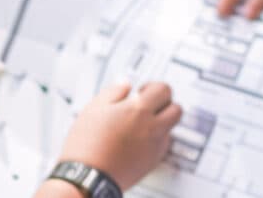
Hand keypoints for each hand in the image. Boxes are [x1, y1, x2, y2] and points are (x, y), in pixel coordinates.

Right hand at [57, 82, 181, 188]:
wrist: (89, 177)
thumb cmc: (87, 146)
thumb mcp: (94, 109)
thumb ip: (113, 92)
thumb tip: (125, 85)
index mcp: (138, 110)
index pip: (164, 89)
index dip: (154, 87)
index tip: (143, 90)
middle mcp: (152, 128)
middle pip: (176, 109)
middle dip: (165, 104)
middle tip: (149, 105)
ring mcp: (155, 146)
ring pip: (171, 128)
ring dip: (162, 121)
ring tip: (142, 123)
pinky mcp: (153, 161)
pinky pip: (163, 144)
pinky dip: (156, 139)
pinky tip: (138, 139)